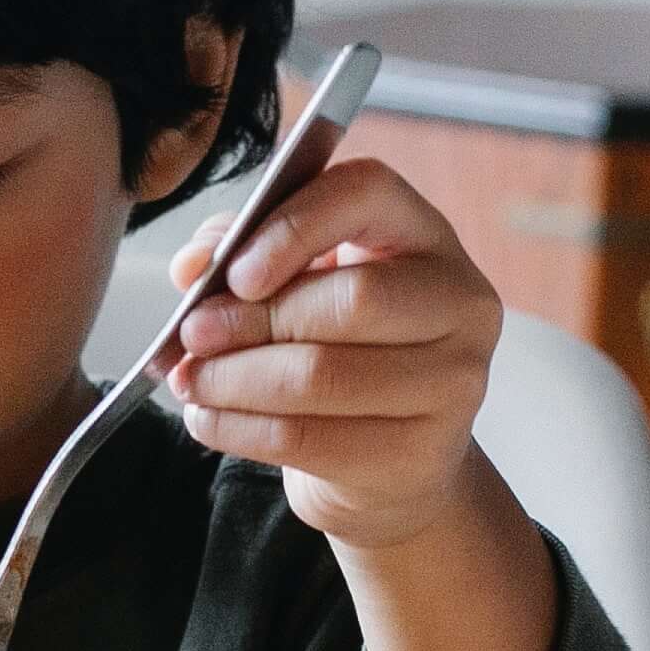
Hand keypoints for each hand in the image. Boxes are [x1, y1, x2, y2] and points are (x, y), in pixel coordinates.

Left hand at [163, 156, 501, 550]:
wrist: (385, 456)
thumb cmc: (336, 347)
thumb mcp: (296, 281)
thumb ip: (242, 252)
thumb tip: (193, 266)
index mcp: (425, 235)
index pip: (368, 194)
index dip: (294, 226)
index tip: (235, 272)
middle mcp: (459, 302)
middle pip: (350, 300)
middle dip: (252, 320)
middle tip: (191, 334)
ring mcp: (453, 382)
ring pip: (322, 376)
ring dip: (234, 380)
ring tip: (190, 380)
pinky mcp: (422, 452)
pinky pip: (310, 439)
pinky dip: (240, 429)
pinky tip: (209, 419)